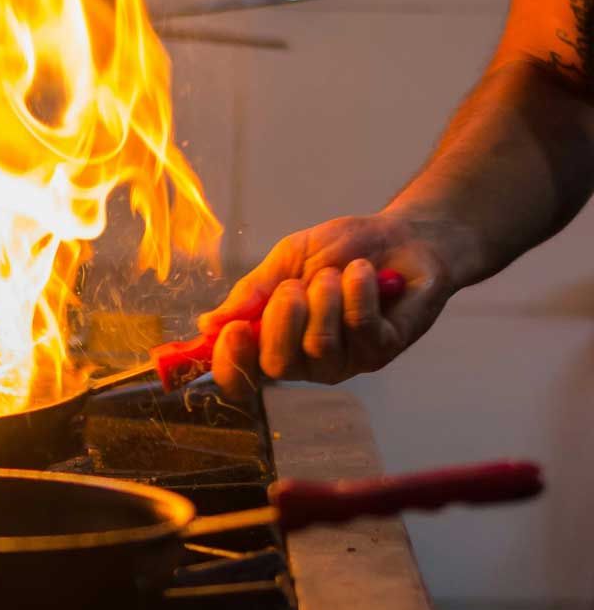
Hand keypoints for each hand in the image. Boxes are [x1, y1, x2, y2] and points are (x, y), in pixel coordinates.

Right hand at [200, 212, 455, 400]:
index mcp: (275, 339)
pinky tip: (366, 273)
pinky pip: (360, 328)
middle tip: (296, 284)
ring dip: (325, 295)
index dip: (230, 362)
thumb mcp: (287, 260)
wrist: (401, 235)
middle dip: (282, 316)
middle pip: (277, 366)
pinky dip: (358, 289)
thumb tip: (208, 323)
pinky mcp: (383, 350)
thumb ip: (252, 291)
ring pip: (319, 344)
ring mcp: (346, 360)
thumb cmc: (341, 249)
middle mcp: (307, 360)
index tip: (234, 329)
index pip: (242, 374)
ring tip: (338, 272)